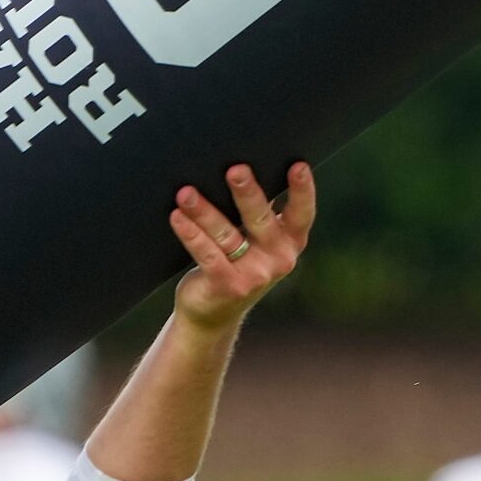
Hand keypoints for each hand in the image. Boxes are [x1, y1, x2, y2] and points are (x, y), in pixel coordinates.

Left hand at [169, 163, 315, 332]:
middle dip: (247, 194)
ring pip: (227, 235)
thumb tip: (243, 168)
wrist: (213, 314)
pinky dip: (190, 234)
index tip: (298, 166)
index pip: (302, 214)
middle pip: (261, 220)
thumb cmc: (236, 264)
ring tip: (186, 193)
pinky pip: (206, 254)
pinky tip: (177, 217)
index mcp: (291, 242)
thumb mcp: (258, 243)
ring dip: (204, 211)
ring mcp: (255, 275)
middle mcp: (278, 259)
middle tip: (235, 170)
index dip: (303, 191)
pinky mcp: (227, 285)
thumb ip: (261, 215)